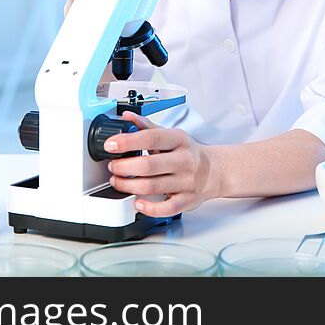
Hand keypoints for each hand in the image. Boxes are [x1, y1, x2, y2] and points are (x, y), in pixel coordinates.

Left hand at [104, 111, 219, 216]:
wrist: (214, 171)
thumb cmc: (187, 153)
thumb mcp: (171, 135)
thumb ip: (147, 127)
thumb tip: (127, 117)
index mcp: (179, 140)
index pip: (151, 138)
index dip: (128, 142)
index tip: (111, 145)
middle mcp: (184, 160)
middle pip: (149, 165)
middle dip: (124, 167)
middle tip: (112, 166)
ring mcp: (186, 182)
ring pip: (153, 187)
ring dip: (128, 186)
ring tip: (117, 181)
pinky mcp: (187, 200)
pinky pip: (167, 208)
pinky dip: (149, 208)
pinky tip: (137, 202)